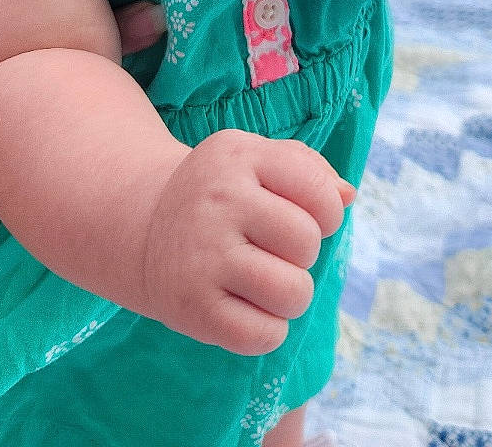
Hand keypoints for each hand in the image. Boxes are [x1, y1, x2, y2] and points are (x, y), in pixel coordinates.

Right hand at [137, 130, 353, 355]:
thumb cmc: (221, 196)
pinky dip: (266, 330)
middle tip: (271, 251)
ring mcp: (203, 255)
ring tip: (262, 282)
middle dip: (302, 255)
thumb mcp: (254, 161)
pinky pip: (265, 335)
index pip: (319, 191)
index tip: (304, 217)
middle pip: (307, 244)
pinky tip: (244, 309)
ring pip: (294, 292)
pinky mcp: (192, 307)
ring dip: (290, 296)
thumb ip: (307, 168)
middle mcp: (218, 200)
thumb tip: (347, 196)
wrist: (144, 228)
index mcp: (238, 156)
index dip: (327, 213)